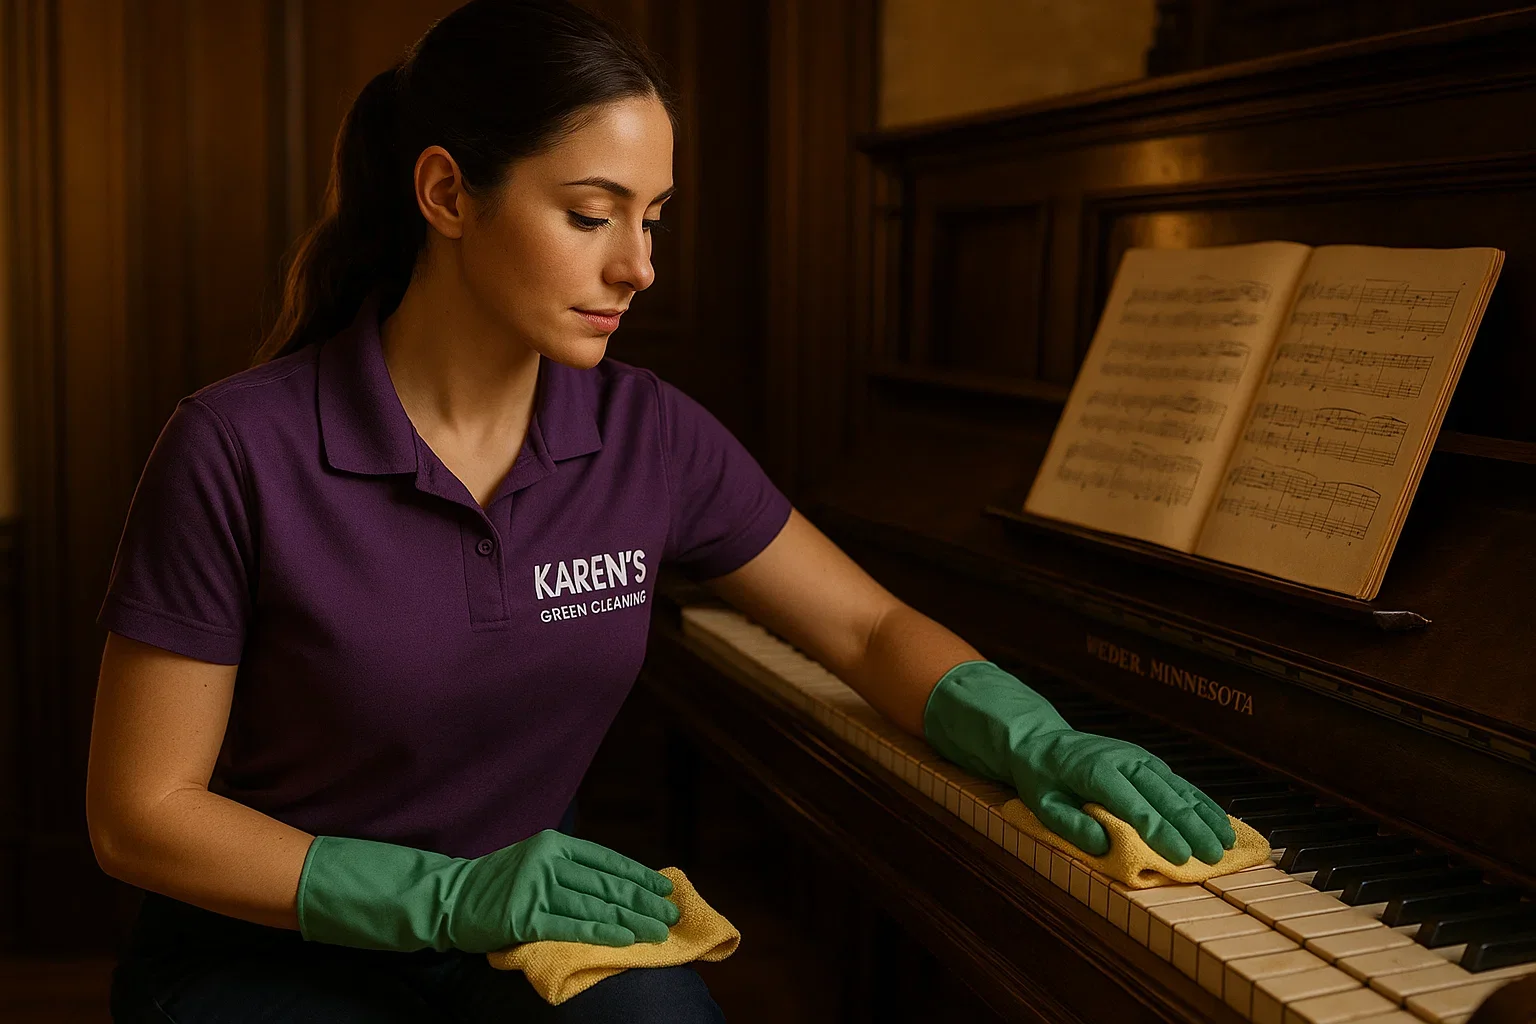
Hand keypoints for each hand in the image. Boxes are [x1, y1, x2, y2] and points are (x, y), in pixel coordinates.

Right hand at [447, 830, 680, 951]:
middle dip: (644, 901)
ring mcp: (535, 887)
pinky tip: (624, 938)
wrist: (450, 898)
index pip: (608, 860)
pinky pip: (572, 925)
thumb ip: (572, 869)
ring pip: (595, 905)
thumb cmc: (499, 883)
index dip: (640, 875)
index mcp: (555, 843)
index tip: (666, 889)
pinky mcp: (524, 916)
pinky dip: (601, 932)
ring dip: (631, 919)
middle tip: (670, 915)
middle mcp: (548, 859)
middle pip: (607, 883)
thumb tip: (622, 886)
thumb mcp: (537, 861)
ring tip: (657, 931)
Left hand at [922, 660, 1235, 866]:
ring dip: (1204, 816)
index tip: (1181, 859)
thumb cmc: (1040, 778)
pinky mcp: (1146, 760)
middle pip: (1165, 797)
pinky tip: (1218, 820)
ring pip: (1178, 788)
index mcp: (1097, 771)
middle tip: (1213, 858)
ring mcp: (1139, 758)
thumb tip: (1105, 843)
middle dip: (1192, 830)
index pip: (1135, 807)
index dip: (1161, 834)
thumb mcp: (1042, 804)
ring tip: (1226, 843)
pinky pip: (1178, 782)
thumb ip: (1071, 824)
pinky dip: (1200, 801)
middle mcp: (1124, 760)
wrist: (1040, 740)